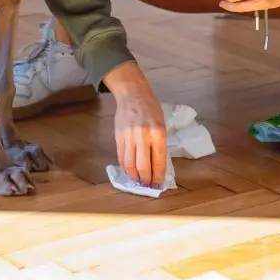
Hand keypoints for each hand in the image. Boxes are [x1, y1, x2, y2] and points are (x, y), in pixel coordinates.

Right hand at [103, 62, 167, 187]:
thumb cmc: (150, 108)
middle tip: (148, 185)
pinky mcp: (118, 136)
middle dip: (146, 180)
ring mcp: (129, 136)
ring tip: (138, 180)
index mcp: (158, 132)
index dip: (158, 176)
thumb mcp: (161, 124)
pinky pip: (121, 157)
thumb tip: (157, 166)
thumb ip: (159, 144)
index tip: (159, 184)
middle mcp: (143, 136)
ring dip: (134, 177)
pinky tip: (130, 170)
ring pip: (130, 164)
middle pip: (143, 166)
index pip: (159, 161)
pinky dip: (125, 167)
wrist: (132, 94)